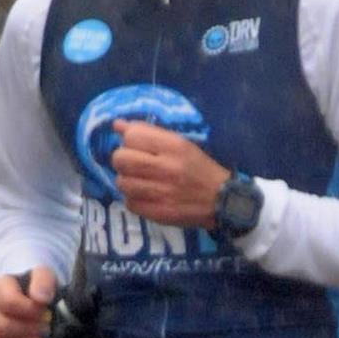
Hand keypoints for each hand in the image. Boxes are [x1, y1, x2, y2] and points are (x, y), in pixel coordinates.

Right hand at [0, 266, 56, 337]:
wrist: (26, 296)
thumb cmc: (33, 287)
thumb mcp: (44, 276)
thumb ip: (43, 281)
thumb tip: (40, 298)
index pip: (9, 302)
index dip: (31, 312)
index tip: (46, 314)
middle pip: (2, 327)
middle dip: (29, 331)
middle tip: (45, 329)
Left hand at [110, 119, 229, 226]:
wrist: (221, 200)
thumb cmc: (199, 168)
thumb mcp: (180, 143)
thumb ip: (149, 133)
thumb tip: (117, 125)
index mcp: (174, 146)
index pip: (132, 136)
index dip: (129, 140)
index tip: (137, 146)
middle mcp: (166, 168)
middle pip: (121, 159)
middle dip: (123, 160)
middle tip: (134, 165)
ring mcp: (162, 193)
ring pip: (122, 182)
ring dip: (128, 181)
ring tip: (141, 182)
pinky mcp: (159, 213)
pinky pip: (129, 203)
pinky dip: (134, 199)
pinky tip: (146, 197)